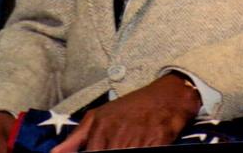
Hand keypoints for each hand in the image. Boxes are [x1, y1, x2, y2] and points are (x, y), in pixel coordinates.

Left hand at [52, 73, 201, 151]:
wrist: (167, 96)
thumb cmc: (130, 108)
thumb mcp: (99, 116)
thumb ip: (76, 138)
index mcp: (100, 128)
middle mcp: (117, 134)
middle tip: (114, 150)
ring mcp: (137, 139)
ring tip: (126, 148)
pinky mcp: (157, 143)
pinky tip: (139, 147)